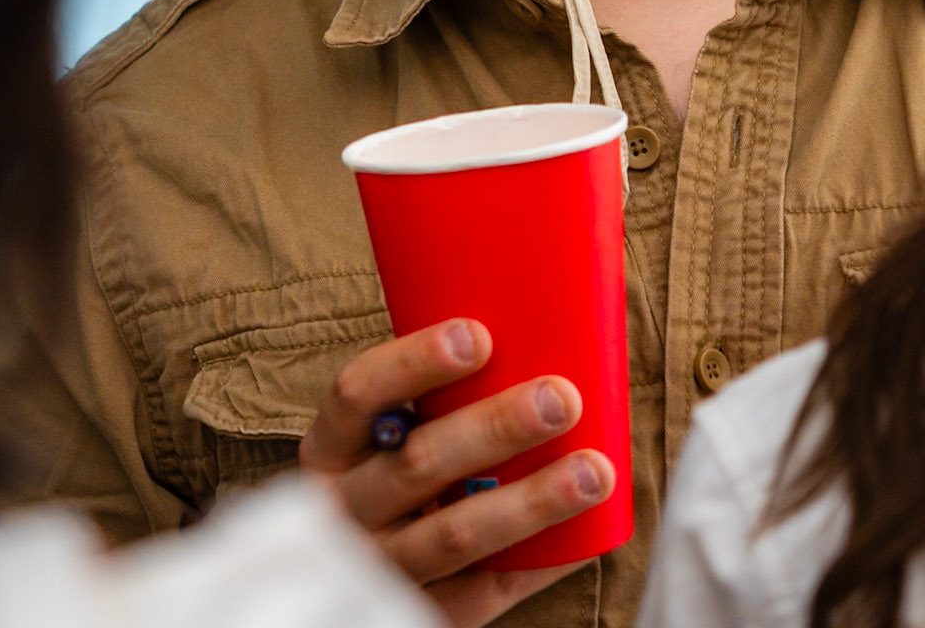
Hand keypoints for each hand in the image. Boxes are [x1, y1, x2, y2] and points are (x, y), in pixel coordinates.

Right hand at [299, 319, 614, 627]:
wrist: (357, 574)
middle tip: (562, 397)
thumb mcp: (381, 436)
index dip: (414, 363)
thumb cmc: (389, 471)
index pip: (358, 394)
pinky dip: (538, 562)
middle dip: (496, 428)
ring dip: (532, 500)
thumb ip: (429, 398)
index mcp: (330, 449)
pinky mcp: (421, 614)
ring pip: (456, 534)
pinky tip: (587, 535)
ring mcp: (381, 567)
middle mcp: (346, 509)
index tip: (478, 335)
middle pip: (418, 465)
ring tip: (594, 470)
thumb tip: (531, 325)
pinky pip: (485, 592)